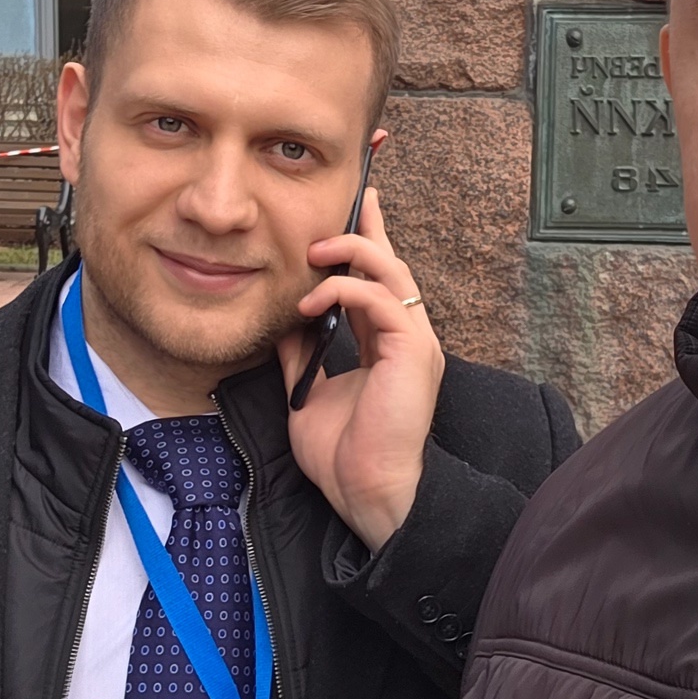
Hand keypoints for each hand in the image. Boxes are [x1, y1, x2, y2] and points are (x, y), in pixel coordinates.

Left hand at [277, 189, 445, 553]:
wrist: (368, 492)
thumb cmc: (344, 454)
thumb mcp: (307, 392)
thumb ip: (300, 353)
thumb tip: (281, 318)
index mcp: (388, 343)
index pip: (377, 280)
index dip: (366, 240)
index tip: (352, 206)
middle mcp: (408, 336)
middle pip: (391, 263)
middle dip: (364, 228)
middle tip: (333, 210)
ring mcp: (416, 342)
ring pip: (391, 271)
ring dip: (349, 253)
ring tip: (312, 253)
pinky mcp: (415, 351)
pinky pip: (382, 299)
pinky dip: (344, 290)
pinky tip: (309, 304)